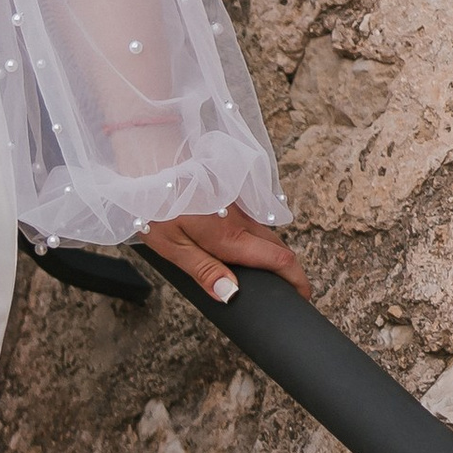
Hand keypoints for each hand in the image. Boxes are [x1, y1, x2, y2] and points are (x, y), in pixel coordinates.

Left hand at [140, 207, 312, 305]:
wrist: (150, 155)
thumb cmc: (156, 202)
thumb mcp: (172, 244)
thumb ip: (204, 270)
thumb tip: (232, 295)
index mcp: (230, 236)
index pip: (279, 260)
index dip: (297, 280)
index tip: (303, 297)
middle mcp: (241, 219)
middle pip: (278, 247)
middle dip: (288, 270)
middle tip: (289, 290)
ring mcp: (237, 204)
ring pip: (265, 232)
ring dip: (272, 252)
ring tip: (267, 274)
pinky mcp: (229, 194)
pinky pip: (251, 219)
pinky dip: (256, 236)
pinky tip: (242, 245)